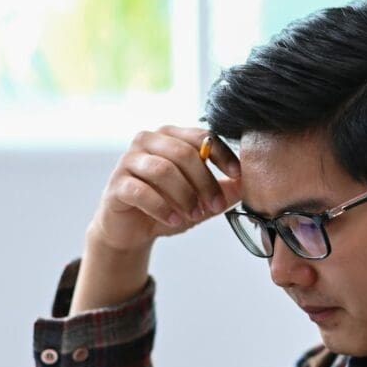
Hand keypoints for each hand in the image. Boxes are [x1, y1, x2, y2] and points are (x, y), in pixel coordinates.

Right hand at [88, 127, 241, 253]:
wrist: (130, 230)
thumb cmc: (167, 207)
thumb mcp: (201, 200)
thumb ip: (223, 191)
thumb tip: (250, 184)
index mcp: (171, 136)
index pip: (201, 136)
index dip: (222, 154)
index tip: (238, 175)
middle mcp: (148, 141)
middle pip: (184, 153)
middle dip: (204, 181)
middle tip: (214, 206)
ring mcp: (129, 160)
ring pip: (163, 170)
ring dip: (184, 195)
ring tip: (195, 215)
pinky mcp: (116, 183)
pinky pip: (140, 191)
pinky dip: (162, 207)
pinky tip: (174, 220)